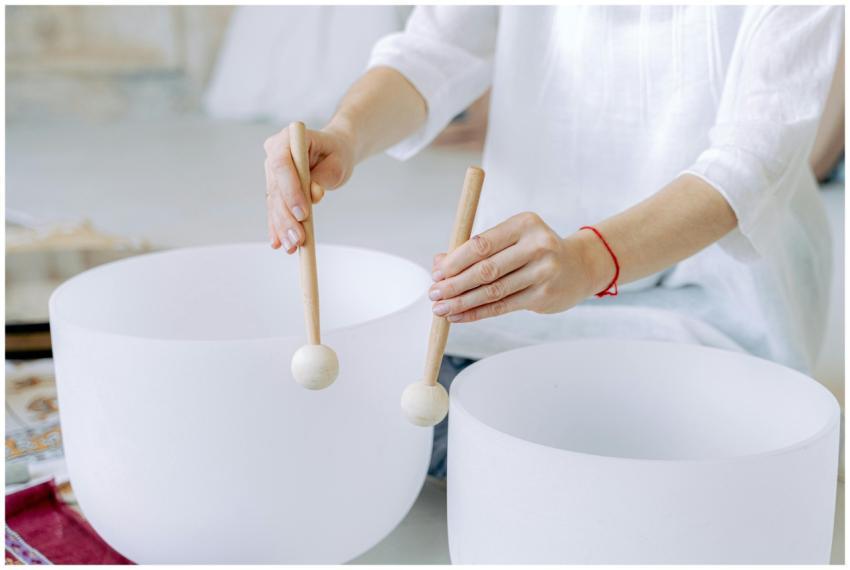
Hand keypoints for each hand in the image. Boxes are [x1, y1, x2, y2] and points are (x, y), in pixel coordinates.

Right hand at [264, 123, 354, 252]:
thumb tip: (314, 194)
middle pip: (276, 188)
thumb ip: (324, 177)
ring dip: (282, 226)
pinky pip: (275, 209)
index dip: (290, 189)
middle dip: (287, 216)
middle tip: (298, 239)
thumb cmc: (336, 154)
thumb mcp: (337, 163)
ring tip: (293, 246)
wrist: (333, 152)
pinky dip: (278, 227)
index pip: (282, 164)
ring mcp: (271, 172)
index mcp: (289, 139)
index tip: (304, 213)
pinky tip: (279, 243)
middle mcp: (273, 154)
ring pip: (274, 202)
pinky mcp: (274, 188)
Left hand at [428, 212, 613, 322]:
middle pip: (486, 269)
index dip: (455, 261)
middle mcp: (537, 245)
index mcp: (523, 223)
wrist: (578, 267)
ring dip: (462, 302)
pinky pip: (503, 306)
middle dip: (455, 284)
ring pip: (493, 291)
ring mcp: (543, 271)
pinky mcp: (544, 295)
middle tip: (434, 293)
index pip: (482, 243)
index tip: (437, 273)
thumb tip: (438, 264)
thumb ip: (474, 249)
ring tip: (441, 308)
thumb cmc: (533, 251)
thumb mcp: (509, 240)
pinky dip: (477, 313)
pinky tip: (459, 316)